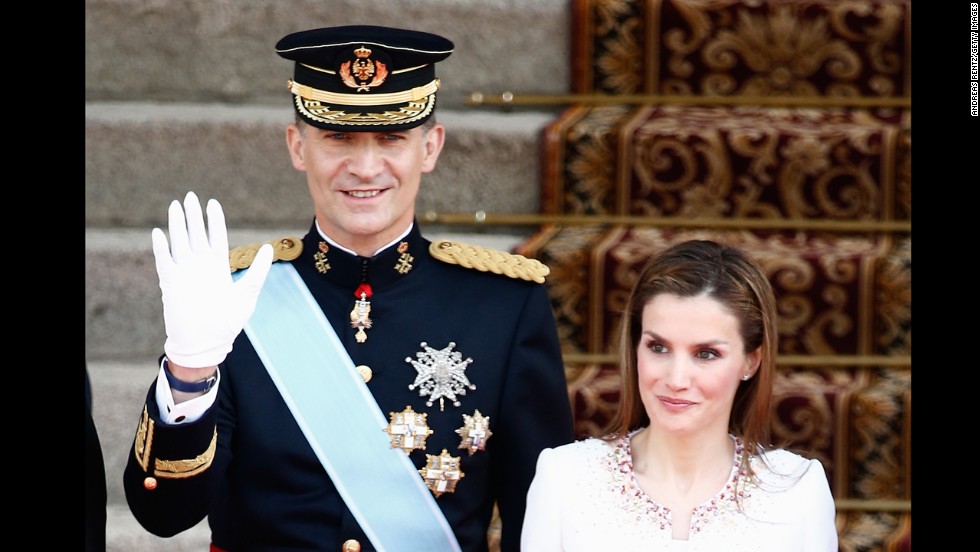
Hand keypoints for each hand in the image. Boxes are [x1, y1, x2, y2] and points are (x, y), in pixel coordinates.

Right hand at [151, 191, 272, 367]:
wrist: (206, 343)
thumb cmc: (228, 322)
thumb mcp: (248, 294)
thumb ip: (258, 271)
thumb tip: (270, 247)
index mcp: (218, 267)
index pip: (215, 237)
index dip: (214, 220)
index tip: (213, 203)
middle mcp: (200, 266)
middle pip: (196, 235)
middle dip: (193, 216)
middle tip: (190, 196)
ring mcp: (185, 273)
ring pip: (180, 242)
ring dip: (177, 225)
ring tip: (176, 205)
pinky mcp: (171, 283)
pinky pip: (165, 261)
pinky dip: (161, 248)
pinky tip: (159, 233)